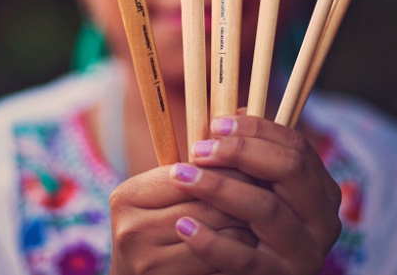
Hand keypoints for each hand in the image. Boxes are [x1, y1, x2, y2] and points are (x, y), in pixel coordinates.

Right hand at [109, 166, 257, 274]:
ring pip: (217, 232)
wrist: (136, 273)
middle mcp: (132, 230)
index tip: (251, 161)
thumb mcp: (160, 196)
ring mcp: (148, 261)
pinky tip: (254, 238)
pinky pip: (220, 261)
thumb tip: (239, 136)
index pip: (186, 174)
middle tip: (271, 185)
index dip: (223, 167)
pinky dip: (240, 247)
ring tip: (269, 208)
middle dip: (242, 193)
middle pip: (204, 205)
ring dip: (247, 220)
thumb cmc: (155, 223)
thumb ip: (189, 172)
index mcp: (126, 196)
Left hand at [169, 116, 341, 274]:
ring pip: (266, 208)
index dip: (256, 129)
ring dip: (219, 188)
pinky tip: (184, 226)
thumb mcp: (256, 188)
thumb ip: (249, 156)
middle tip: (198, 150)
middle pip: (289, 169)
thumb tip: (231, 113)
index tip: (215, 124)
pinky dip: (211, 241)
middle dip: (240, 152)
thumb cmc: (248, 225)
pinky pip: (244, 259)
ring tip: (181, 177)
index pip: (296, 146)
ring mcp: (306, 254)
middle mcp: (323, 220)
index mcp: (321, 190)